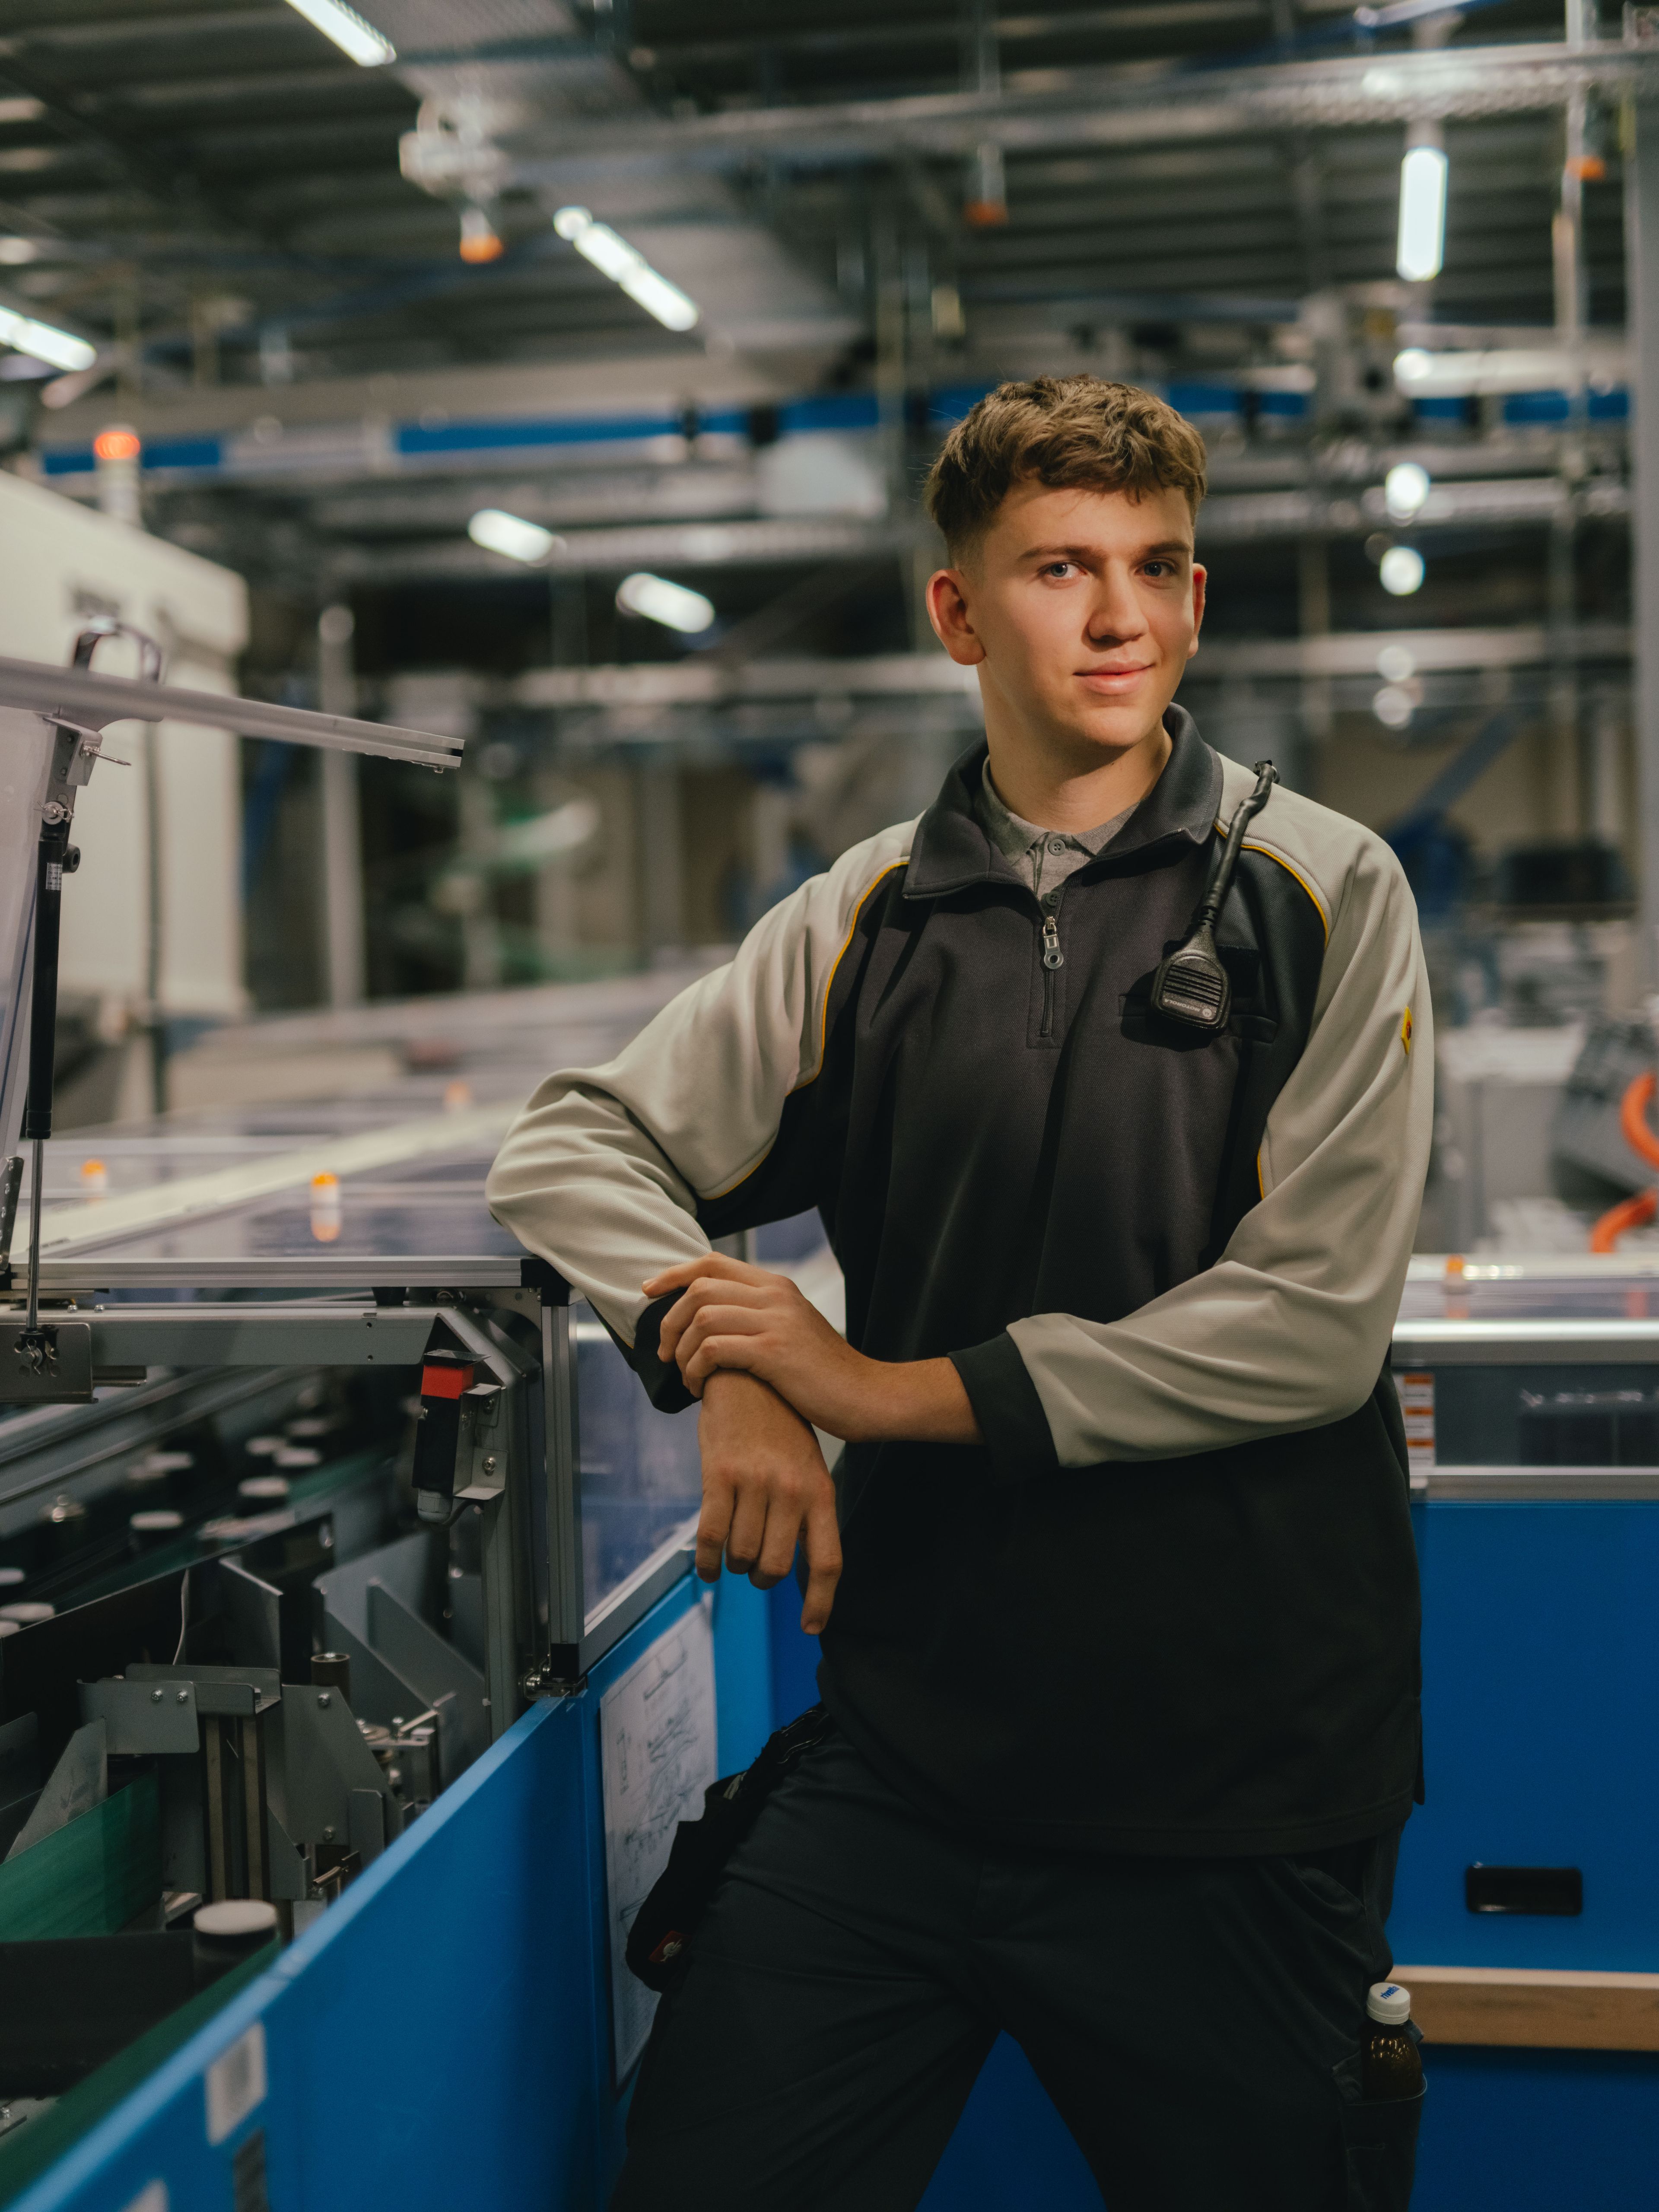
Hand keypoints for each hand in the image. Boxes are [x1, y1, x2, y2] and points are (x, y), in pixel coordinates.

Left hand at [644, 1251, 979, 1445]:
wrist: (868, 1396)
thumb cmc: (825, 1375)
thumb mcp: (792, 1332)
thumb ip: (758, 1318)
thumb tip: (711, 1321)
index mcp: (777, 1286)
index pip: (712, 1263)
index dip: (673, 1274)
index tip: (647, 1291)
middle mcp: (775, 1295)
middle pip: (699, 1289)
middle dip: (669, 1321)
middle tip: (664, 1354)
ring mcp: (776, 1321)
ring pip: (701, 1318)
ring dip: (681, 1351)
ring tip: (686, 1377)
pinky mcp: (774, 1352)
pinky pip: (713, 1349)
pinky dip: (696, 1370)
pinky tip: (701, 1389)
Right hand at [696, 1369, 840, 1633]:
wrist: (749, 1378)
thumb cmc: (779, 1430)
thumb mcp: (806, 1467)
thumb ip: (806, 1513)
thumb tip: (798, 1566)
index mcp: (820, 1491)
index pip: (827, 1561)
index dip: (820, 1602)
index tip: (809, 1628)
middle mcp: (792, 1490)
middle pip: (776, 1567)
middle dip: (761, 1577)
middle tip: (753, 1568)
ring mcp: (755, 1483)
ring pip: (742, 1554)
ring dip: (734, 1564)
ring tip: (731, 1553)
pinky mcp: (720, 1476)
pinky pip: (711, 1537)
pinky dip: (707, 1562)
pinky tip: (706, 1567)